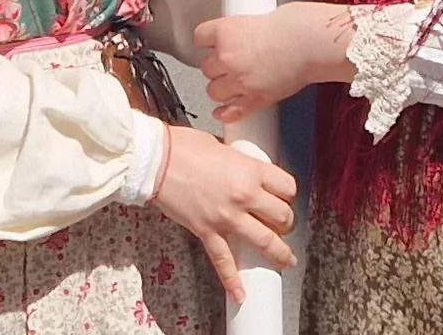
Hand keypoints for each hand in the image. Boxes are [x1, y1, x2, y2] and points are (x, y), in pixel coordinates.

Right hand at [150, 128, 297, 303]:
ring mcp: (226, 217)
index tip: (285, 196)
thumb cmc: (182, 147)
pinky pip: (224, 261)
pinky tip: (240, 294)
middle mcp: (244, 195)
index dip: (289, 193)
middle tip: (283, 224)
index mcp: (250, 170)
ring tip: (286, 259)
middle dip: (286, 222)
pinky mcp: (206, 231)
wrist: (153, 161)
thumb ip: (238, 162)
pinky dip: (232, 280)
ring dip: (279, 252)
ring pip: (264, 241)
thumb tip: (244, 170)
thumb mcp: (221, 147)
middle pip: (282, 215)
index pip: (287, 186)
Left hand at [195, 2, 354, 124]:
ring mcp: (240, 81)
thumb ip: (243, 31)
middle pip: (206, 67)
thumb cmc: (295, 25)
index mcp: (225, 31)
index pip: (200, 37)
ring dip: (222, 88)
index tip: (212, 42)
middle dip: (218, 66)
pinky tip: (224, 112)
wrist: (313, 42)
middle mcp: (227, 57)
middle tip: (232, 62)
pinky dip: (227, 113)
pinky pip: (232, 111)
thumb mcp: (260, 17)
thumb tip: (243, 37)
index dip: (208, 40)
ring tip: (234, 83)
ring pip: (214, 91)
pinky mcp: (255, 99)